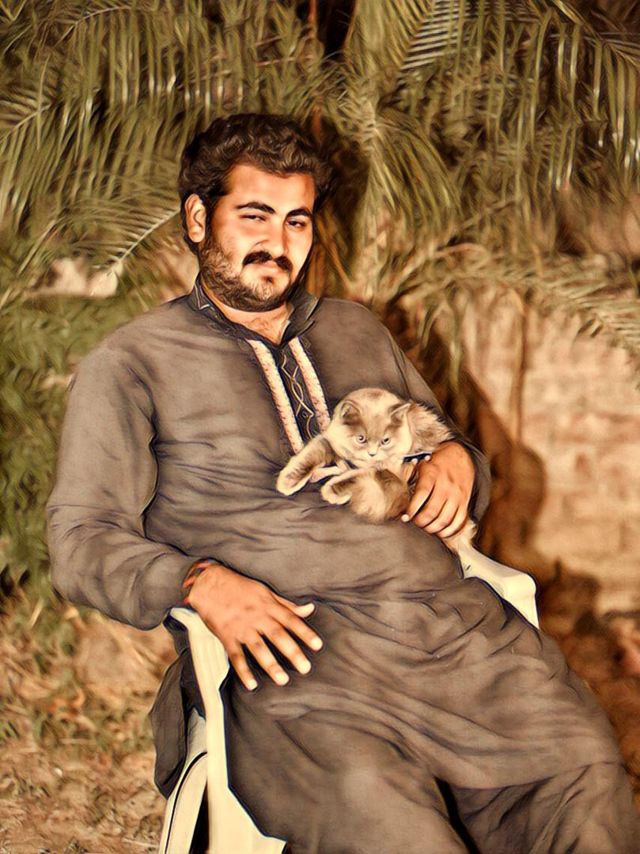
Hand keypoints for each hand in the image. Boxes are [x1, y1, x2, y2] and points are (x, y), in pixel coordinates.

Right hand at [186, 563, 322, 691]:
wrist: (209, 584)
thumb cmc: (240, 587)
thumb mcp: (265, 591)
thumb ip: (287, 604)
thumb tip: (310, 609)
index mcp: (268, 605)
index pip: (291, 619)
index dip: (305, 632)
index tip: (318, 645)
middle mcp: (257, 617)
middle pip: (277, 636)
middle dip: (292, 652)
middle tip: (305, 668)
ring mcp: (242, 627)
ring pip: (258, 648)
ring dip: (270, 665)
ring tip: (283, 680)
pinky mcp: (227, 636)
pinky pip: (236, 656)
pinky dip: (243, 671)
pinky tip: (252, 684)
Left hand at [401, 441, 474, 538]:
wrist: (461, 456)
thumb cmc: (436, 464)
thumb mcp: (422, 465)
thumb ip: (410, 479)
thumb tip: (399, 499)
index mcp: (432, 473)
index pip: (422, 493)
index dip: (412, 508)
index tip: (406, 517)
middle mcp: (446, 485)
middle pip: (433, 511)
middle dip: (421, 522)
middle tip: (415, 523)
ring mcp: (457, 495)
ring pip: (445, 519)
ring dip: (433, 528)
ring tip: (426, 528)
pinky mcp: (465, 502)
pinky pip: (459, 521)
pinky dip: (449, 531)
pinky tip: (440, 532)